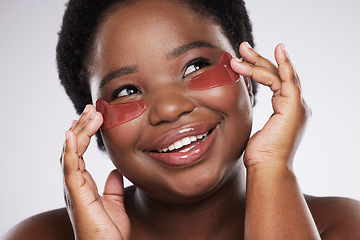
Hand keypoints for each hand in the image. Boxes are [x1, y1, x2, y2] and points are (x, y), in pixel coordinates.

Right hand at [61, 105, 130, 239]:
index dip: (85, 133)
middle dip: (81, 126)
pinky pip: (70, 167)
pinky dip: (70, 150)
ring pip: (71, 152)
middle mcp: (74, 182)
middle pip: (74, 148)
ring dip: (79, 131)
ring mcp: (73, 187)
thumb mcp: (114, 203)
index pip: (80, 151)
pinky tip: (72, 134)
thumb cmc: (108, 231)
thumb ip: (112, 187)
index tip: (93, 116)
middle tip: (90, 107)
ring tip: (88, 113)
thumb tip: (115, 172)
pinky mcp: (76, 194)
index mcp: (83, 183)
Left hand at [231, 42, 310, 169]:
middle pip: (278, 75)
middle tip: (243, 47)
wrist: (267, 169)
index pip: (275, 82)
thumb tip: (242, 100)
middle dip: (259, 59)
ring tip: (240, 52)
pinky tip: (274, 51)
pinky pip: (287, 80)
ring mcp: (297, 106)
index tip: (245, 58)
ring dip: (259, 62)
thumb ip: (255, 111)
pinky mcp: (295, 107)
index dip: (261, 68)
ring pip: (278, 75)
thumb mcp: (255, 126)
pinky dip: (281, 65)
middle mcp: (295, 106)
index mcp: (286, 110)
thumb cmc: (258, 154)